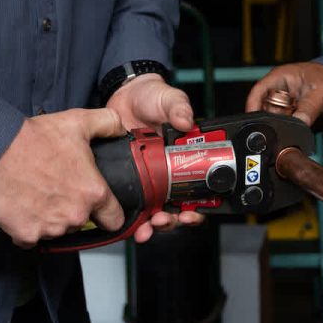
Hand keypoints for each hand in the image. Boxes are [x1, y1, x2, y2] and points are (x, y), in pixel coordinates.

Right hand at [0, 108, 125, 247]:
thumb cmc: (37, 138)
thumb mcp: (80, 122)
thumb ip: (108, 123)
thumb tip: (121, 128)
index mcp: (93, 192)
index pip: (115, 220)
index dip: (109, 214)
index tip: (102, 210)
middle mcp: (75, 215)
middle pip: (82, 222)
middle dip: (73, 208)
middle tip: (59, 187)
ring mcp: (50, 228)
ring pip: (57, 229)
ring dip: (51, 217)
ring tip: (39, 193)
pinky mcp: (26, 234)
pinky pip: (31, 237)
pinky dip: (28, 226)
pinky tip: (24, 206)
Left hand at [106, 74, 201, 242]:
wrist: (123, 95)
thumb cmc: (152, 97)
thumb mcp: (169, 98)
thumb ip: (179, 107)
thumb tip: (186, 121)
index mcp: (185, 158)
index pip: (198, 190)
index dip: (197, 207)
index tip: (190, 212)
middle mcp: (169, 172)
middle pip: (176, 207)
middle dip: (172, 220)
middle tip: (164, 219)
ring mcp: (148, 177)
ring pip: (155, 210)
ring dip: (152, 223)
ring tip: (147, 227)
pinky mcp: (129, 178)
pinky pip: (132, 202)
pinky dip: (131, 216)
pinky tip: (128, 223)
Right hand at [243, 61, 322, 128]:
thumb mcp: (320, 92)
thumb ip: (309, 108)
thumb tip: (299, 123)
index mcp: (278, 78)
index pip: (257, 92)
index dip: (252, 107)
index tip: (253, 123)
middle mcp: (277, 92)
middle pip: (263, 110)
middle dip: (271, 121)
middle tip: (284, 126)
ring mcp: (283, 105)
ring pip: (273, 121)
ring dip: (282, 126)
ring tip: (299, 123)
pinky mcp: (289, 116)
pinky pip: (284, 126)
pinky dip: (289, 130)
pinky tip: (301, 127)